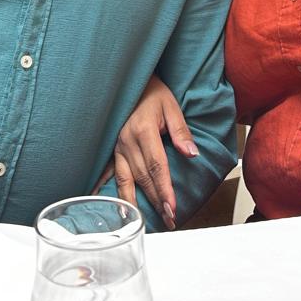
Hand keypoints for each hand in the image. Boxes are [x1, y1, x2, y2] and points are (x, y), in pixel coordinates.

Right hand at [113, 76, 196, 228]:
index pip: (157, 167)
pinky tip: (111, 206)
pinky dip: (110, 190)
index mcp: (143, 132)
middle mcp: (126, 142)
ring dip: (135, 202)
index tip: (173, 209)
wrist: (130, 80)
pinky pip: (108, 173)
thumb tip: (192, 154)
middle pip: (142, 178)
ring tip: (144, 221)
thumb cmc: (153, 92)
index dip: (164, 190)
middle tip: (169, 221)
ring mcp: (116, 146)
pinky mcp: (110, 148)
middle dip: (156, 201)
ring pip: (125, 180)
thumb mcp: (171, 106)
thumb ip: (181, 131)